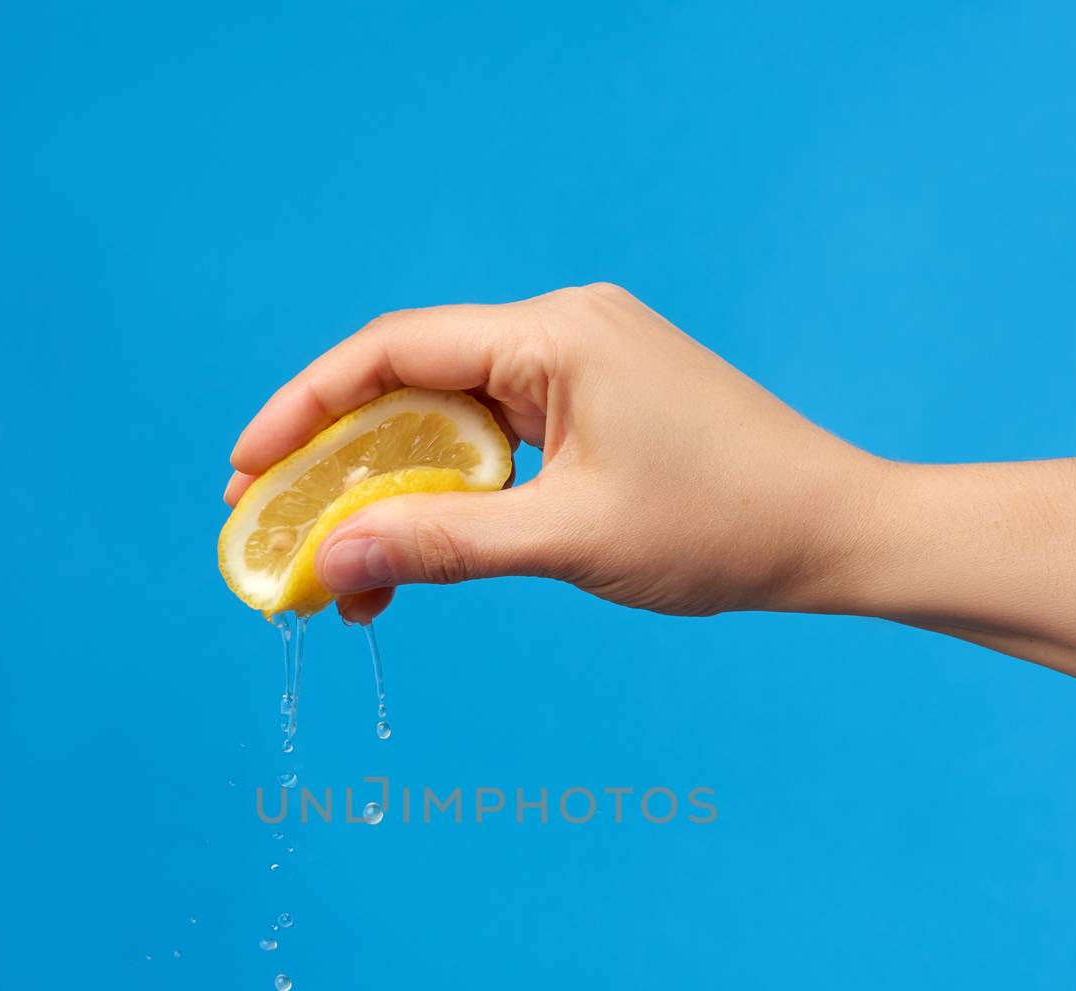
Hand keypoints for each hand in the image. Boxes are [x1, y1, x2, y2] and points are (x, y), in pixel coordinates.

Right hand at [225, 284, 882, 625]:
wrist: (832, 533)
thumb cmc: (723, 527)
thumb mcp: (569, 541)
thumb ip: (444, 545)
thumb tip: (332, 559)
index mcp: (555, 335)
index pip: (393, 352)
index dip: (304, 409)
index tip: (243, 468)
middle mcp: (561, 332)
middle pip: (412, 385)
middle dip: (339, 463)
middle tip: (276, 530)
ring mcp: (581, 368)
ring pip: (452, 422)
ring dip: (396, 493)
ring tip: (348, 572)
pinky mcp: (596, 408)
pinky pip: (497, 443)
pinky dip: (453, 495)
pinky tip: (418, 549)